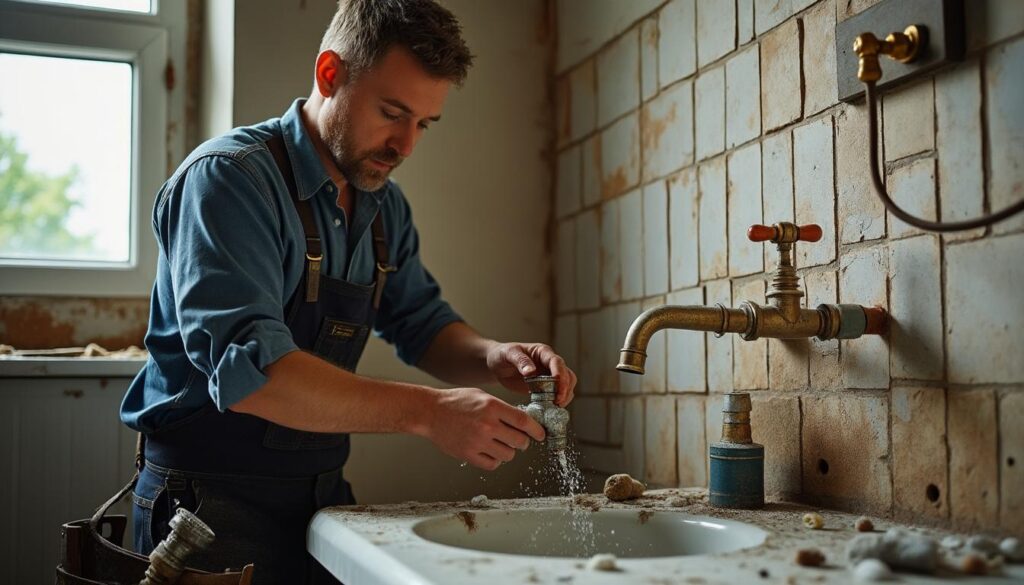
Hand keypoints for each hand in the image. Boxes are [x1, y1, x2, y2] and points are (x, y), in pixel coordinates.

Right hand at [423, 387, 545, 470]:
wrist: (430, 412)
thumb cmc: (457, 402)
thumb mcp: (482, 396)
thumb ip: (503, 408)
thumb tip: (524, 422)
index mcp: (492, 407)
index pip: (524, 422)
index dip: (537, 430)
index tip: (540, 434)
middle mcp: (487, 425)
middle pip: (520, 441)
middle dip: (523, 442)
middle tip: (518, 439)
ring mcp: (478, 442)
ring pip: (508, 455)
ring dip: (508, 451)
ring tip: (499, 443)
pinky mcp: (468, 455)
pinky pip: (493, 464)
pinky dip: (494, 460)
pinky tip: (489, 451)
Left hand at [485, 342, 577, 406]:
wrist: (496, 365)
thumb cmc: (501, 355)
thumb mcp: (508, 354)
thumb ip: (520, 361)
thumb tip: (531, 371)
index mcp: (543, 352)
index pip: (557, 362)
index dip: (560, 373)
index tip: (557, 384)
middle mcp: (549, 364)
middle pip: (567, 375)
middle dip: (565, 388)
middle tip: (558, 401)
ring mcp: (548, 376)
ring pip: (566, 385)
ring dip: (564, 396)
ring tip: (555, 406)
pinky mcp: (545, 387)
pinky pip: (557, 394)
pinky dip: (557, 401)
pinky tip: (550, 408)